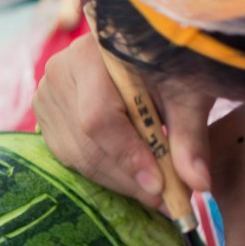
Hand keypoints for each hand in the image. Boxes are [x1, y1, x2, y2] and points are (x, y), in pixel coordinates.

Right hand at [35, 32, 216, 206]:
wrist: (141, 46)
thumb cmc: (169, 62)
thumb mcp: (187, 92)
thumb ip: (190, 136)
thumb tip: (198, 184)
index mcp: (92, 53)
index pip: (98, 117)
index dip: (128, 156)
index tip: (159, 185)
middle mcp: (59, 71)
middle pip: (85, 141)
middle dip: (126, 176)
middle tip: (163, 199)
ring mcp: (46, 93)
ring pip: (75, 154)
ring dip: (116, 179)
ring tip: (153, 191)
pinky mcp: (45, 112)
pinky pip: (68, 154)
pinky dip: (101, 171)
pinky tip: (131, 175)